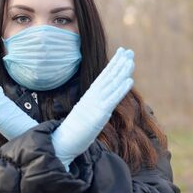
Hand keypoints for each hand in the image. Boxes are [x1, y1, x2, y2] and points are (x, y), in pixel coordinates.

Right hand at [51, 47, 134, 170]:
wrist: (62, 142)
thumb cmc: (72, 132)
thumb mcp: (84, 116)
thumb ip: (92, 107)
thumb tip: (100, 105)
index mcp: (89, 96)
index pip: (103, 77)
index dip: (113, 64)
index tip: (121, 53)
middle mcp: (92, 97)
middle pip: (108, 77)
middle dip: (119, 63)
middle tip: (129, 51)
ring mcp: (96, 104)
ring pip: (112, 85)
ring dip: (122, 72)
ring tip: (131, 60)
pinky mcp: (99, 114)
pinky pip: (112, 99)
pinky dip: (121, 89)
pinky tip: (130, 80)